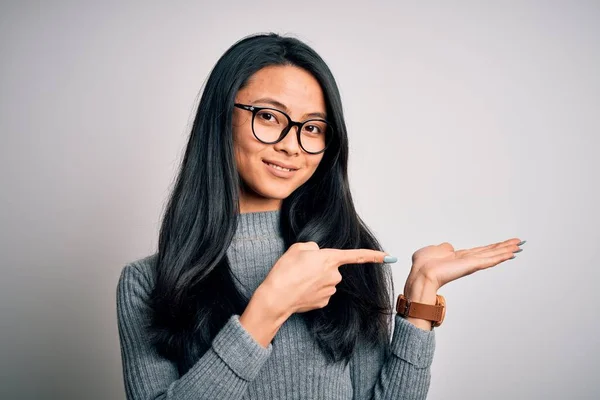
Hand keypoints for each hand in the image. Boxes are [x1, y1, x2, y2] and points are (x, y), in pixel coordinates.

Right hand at [260, 241, 390, 315]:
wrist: (277, 297)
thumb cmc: (285, 271)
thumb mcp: (297, 248)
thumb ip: (313, 248)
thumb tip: (318, 255)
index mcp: (329, 258)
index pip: (356, 255)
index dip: (374, 255)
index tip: (389, 256)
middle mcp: (334, 275)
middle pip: (332, 268)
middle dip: (320, 267)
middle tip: (300, 268)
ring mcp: (330, 290)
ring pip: (326, 280)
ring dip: (314, 279)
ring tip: (297, 280)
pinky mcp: (324, 302)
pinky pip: (321, 292)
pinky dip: (312, 290)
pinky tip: (300, 290)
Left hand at [404, 237, 524, 292]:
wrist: (422, 273)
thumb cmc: (424, 265)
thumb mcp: (434, 251)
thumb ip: (444, 248)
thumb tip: (449, 247)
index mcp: (458, 257)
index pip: (479, 251)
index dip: (491, 247)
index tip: (503, 244)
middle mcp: (467, 261)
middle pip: (489, 252)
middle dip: (504, 247)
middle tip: (519, 243)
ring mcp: (470, 263)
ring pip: (492, 255)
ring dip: (506, 250)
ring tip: (519, 246)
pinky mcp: (471, 265)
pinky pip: (489, 260)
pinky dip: (500, 256)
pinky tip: (510, 253)